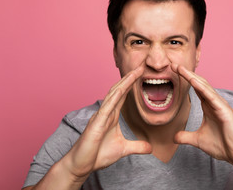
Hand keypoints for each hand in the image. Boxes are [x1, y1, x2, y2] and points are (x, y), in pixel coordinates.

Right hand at [61, 66, 151, 180]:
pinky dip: (114, 98)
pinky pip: (106, 108)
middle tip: (140, 67)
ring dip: (124, 83)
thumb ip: (137, 146)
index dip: (131, 84)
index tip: (141, 74)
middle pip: (119, 90)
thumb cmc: (98, 155)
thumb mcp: (123, 149)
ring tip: (134, 72)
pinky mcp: (96, 124)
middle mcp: (106, 112)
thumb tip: (150, 148)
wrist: (82, 165)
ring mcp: (100, 116)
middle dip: (129, 78)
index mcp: (112, 115)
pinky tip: (122, 90)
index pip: (123, 95)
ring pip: (113, 95)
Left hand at [171, 64, 232, 164]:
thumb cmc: (222, 145)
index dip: (185, 79)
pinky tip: (193, 81)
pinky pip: (211, 97)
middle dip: (186, 74)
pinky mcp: (225, 111)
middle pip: (199, 83)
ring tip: (180, 68)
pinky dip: (202, 88)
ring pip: (204, 87)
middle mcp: (214, 102)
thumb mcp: (198, 140)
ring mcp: (220, 105)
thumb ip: (186, 137)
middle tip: (173, 64)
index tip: (173, 71)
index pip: (195, 89)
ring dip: (192, 77)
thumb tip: (174, 137)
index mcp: (208, 106)